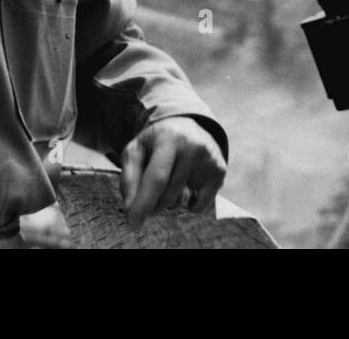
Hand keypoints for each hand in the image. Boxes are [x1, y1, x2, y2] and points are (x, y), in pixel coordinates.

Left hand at [119, 116, 226, 230]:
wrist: (186, 125)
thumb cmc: (155, 143)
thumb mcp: (135, 151)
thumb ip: (129, 178)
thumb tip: (131, 209)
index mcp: (169, 138)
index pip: (157, 178)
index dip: (144, 203)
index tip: (133, 223)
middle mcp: (193, 146)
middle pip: (167, 195)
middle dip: (152, 203)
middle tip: (149, 190)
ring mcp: (209, 159)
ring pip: (180, 203)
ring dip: (167, 203)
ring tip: (167, 181)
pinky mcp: (219, 172)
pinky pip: (198, 207)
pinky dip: (187, 205)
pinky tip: (185, 185)